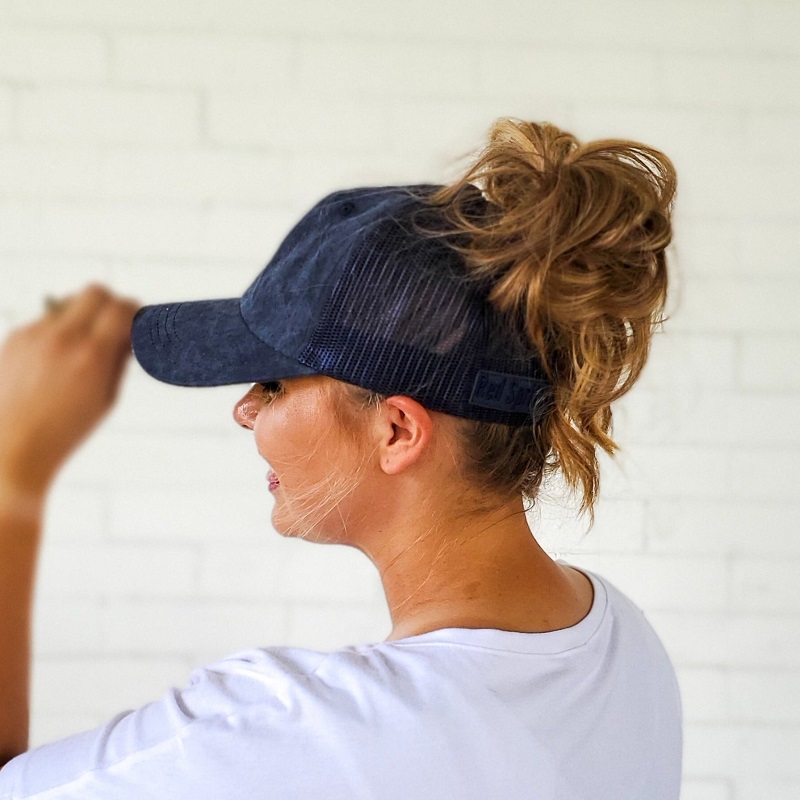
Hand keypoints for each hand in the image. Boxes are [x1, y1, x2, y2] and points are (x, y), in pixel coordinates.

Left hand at [0, 284, 139, 495]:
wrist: (13, 445)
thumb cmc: (61, 431)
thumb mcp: (106, 398)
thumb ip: (119, 360)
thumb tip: (129, 335)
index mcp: (91, 356)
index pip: (121, 309)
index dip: (136, 310)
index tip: (139, 318)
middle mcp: (62, 339)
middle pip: (94, 291)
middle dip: (111, 302)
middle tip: (115, 321)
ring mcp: (34, 335)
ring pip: (68, 304)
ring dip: (83, 316)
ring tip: (84, 346)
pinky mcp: (15, 338)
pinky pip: (45, 321)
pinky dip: (58, 331)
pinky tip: (57, 359)